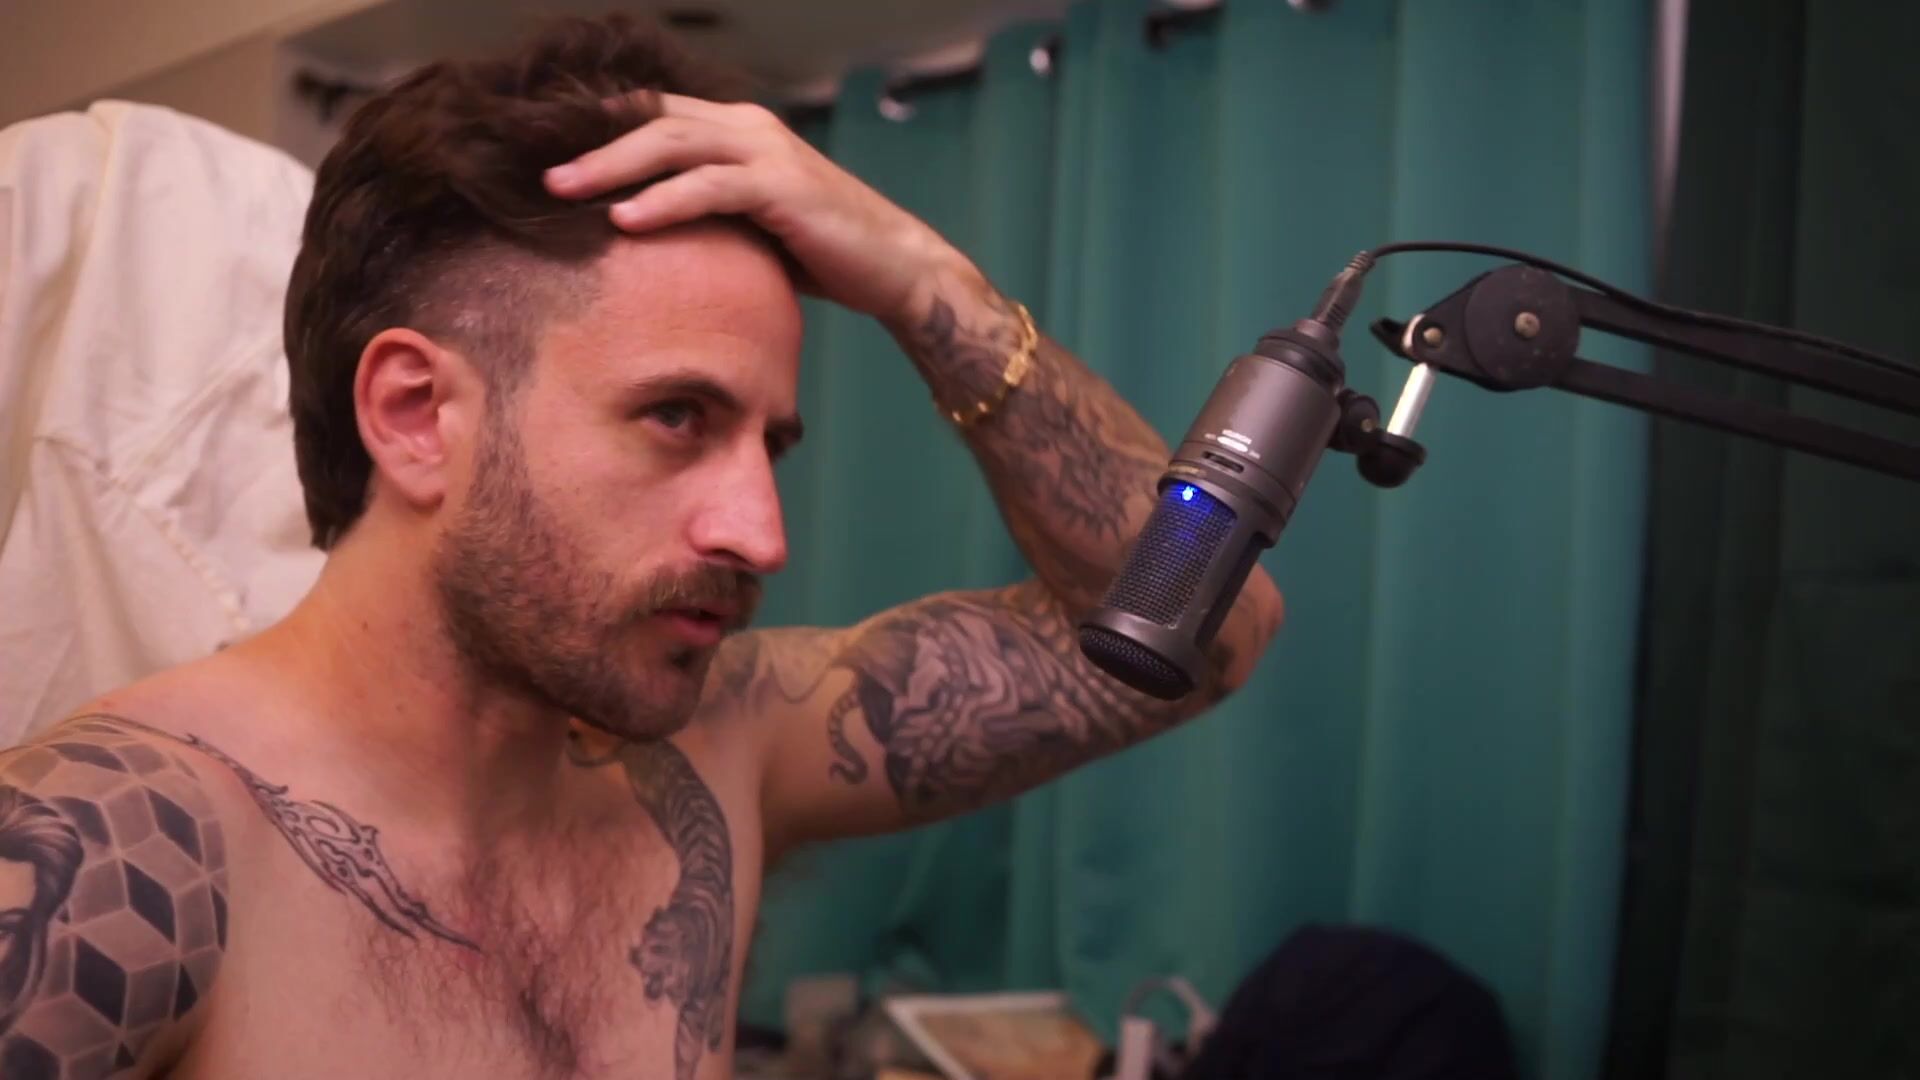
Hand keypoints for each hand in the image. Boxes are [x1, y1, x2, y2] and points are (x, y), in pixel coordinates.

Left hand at [544, 93, 974, 326]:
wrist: (894, 268)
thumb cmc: (820, 254)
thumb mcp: (748, 226)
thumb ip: (702, 214)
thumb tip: (637, 234)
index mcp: (737, 131)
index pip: (654, 114)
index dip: (599, 129)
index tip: (546, 154)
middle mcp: (748, 128)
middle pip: (651, 119)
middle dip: (590, 144)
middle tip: (538, 173)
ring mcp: (766, 152)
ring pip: (672, 142)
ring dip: (611, 166)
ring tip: (563, 191)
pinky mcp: (781, 187)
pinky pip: (709, 187)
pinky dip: (663, 201)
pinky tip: (625, 220)